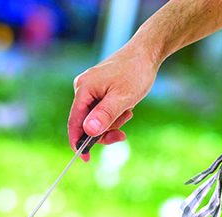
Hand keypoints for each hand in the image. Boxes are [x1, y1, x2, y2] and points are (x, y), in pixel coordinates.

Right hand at [67, 43, 158, 160]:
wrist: (147, 53)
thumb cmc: (136, 73)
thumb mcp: (123, 98)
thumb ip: (105, 115)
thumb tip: (88, 131)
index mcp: (84, 88)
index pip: (74, 122)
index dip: (79, 142)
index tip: (86, 158)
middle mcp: (82, 87)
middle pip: (86, 122)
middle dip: (104, 130)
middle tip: (122, 134)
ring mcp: (90, 88)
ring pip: (95, 118)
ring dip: (113, 121)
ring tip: (128, 111)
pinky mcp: (98, 89)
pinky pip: (101, 110)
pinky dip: (114, 114)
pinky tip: (126, 106)